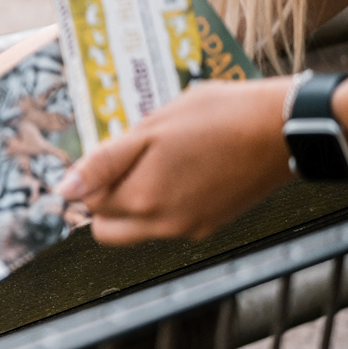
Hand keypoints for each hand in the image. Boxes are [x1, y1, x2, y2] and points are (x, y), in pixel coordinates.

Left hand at [56, 78, 293, 244]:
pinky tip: (185, 167)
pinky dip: (167, 200)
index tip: (112, 150)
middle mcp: (163, 226)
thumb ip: (104, 163)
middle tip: (128, 160)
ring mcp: (190, 229)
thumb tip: (64, 190)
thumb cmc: (216, 118)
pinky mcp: (212, 225)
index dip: (93, 175)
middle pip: (108, 227)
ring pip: (139, 225)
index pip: (88, 202)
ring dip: (137, 198)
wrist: (283, 129)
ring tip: (162, 158)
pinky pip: (171, 221)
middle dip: (107, 198)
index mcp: (142, 201)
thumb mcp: (151, 129)